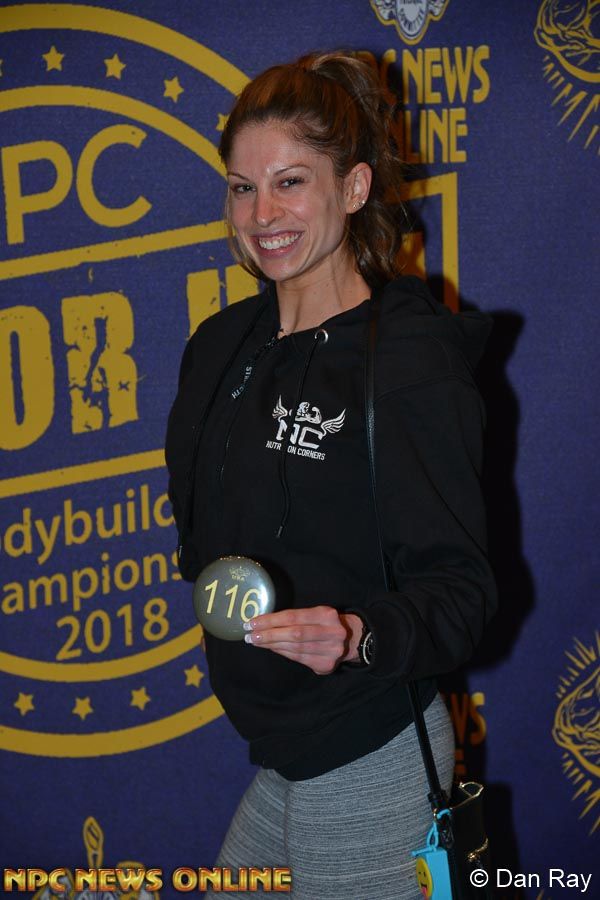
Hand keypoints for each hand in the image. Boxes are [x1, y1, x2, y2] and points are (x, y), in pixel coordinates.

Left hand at [243, 607, 363, 674]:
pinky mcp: (326, 665)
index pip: (293, 616)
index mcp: (327, 614)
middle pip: (294, 634)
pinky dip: (282, 653)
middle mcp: (331, 633)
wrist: (351, 639)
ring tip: (256, 642)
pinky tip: (271, 648)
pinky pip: (298, 658)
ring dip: (272, 646)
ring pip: (294, 649)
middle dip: (269, 635)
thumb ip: (295, 617)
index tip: (252, 622)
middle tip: (249, 635)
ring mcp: (330, 651)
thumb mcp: (315, 613)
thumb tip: (263, 622)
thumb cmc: (324, 623)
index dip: (271, 620)